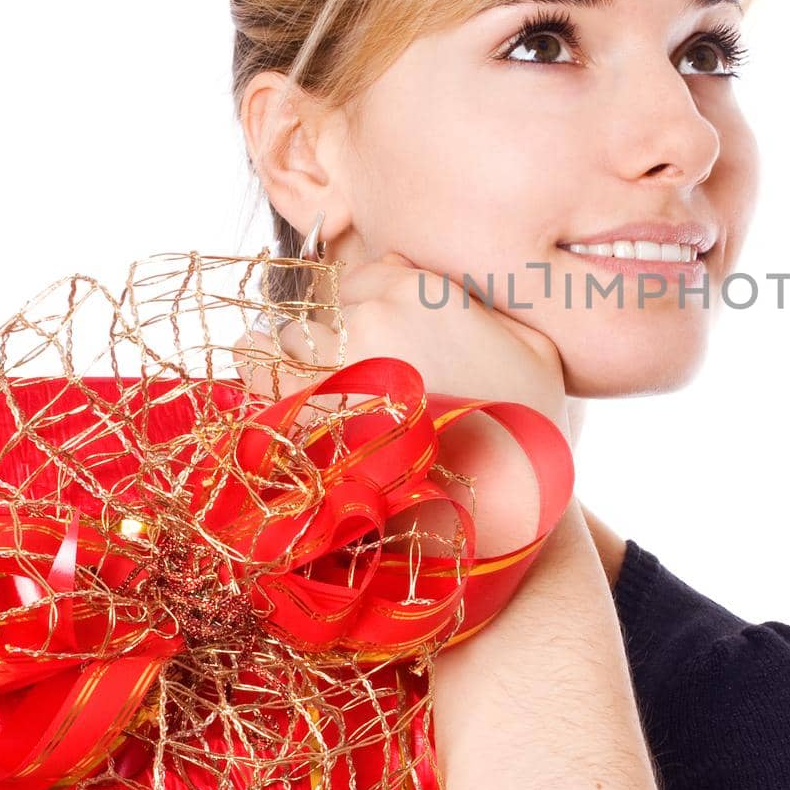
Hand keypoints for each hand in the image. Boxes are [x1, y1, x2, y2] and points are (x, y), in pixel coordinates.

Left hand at [227, 251, 571, 556]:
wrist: (498, 514)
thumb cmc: (526, 432)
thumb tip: (447, 285)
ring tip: (321, 399)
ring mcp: (331, 367)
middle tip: (361, 382)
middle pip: (327, 310)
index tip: (385, 338)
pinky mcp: (299, 418)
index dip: (373, 306)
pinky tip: (275, 399)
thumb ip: (491, 303)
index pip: (367, 275)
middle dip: (339, 339)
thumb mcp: (536, 348)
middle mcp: (373, 319)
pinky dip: (260, 383)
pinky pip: (254, 375)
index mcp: (425, 293)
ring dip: (296, 365)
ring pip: (284, 341)